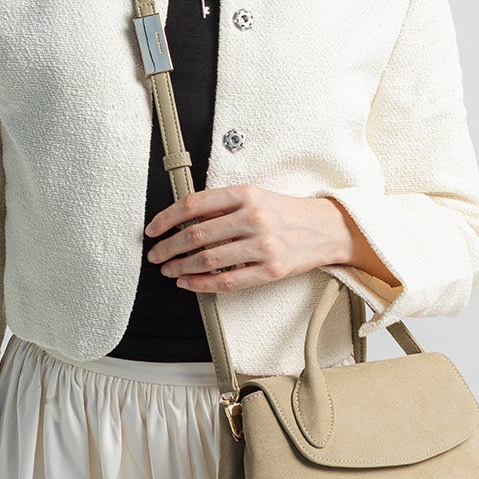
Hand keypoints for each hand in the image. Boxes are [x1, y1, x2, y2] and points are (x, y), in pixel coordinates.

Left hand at [144, 186, 374, 293]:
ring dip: (181, 267)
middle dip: (168, 247)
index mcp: (245, 194)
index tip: (152, 230)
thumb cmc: (284, 212)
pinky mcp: (271, 270)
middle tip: (155, 255)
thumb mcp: (255, 196)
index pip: (193, 205)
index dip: (166, 218)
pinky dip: (202, 284)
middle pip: (196, 235)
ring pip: (208, 260)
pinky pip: (228, 281)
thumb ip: (221, 207)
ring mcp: (263, 246)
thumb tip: (180, 220)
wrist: (326, 228)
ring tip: (168, 270)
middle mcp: (253, 217)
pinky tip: (188, 283)